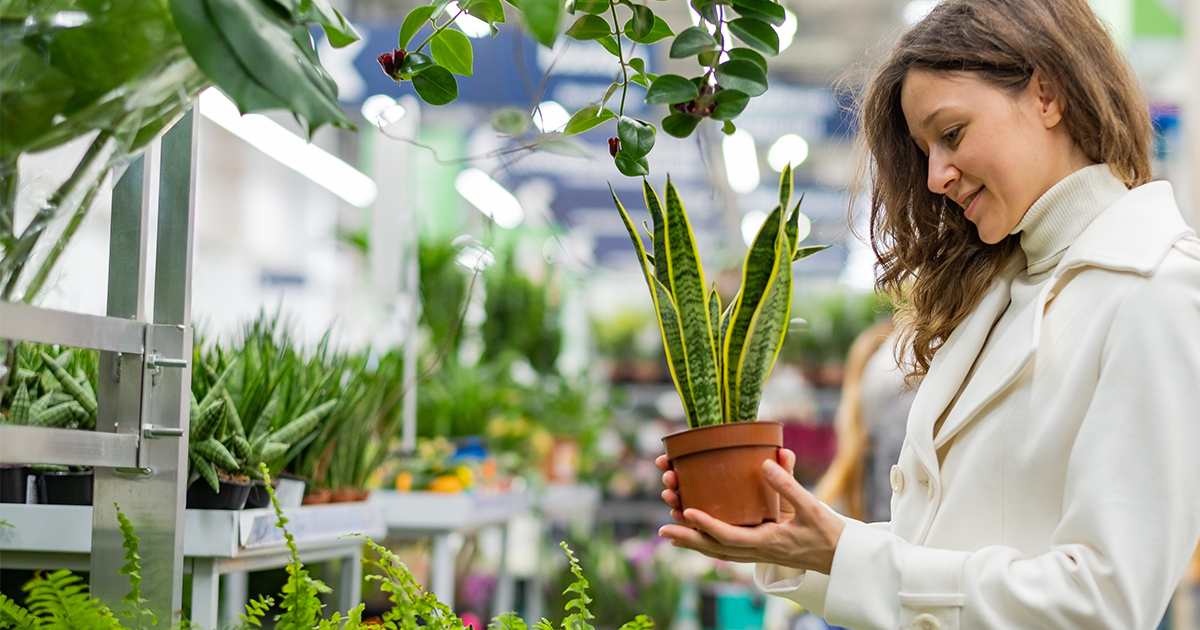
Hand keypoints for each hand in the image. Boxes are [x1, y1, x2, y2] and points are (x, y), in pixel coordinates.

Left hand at [655, 451, 844, 573]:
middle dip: (688, 538)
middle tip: (663, 529)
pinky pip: (727, 548)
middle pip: (715, 548)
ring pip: (718, 550)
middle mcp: (758, 551)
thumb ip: (789, 484)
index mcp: (768, 542)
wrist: (842, 557)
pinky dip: (708, 542)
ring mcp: (757, 552)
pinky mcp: (760, 548)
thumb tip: (768, 460)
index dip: (706, 525)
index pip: (730, 537)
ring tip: (669, 532)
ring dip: (693, 541)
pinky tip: (695, 536)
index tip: (686, 510)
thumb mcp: (811, 506)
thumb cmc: (828, 532)